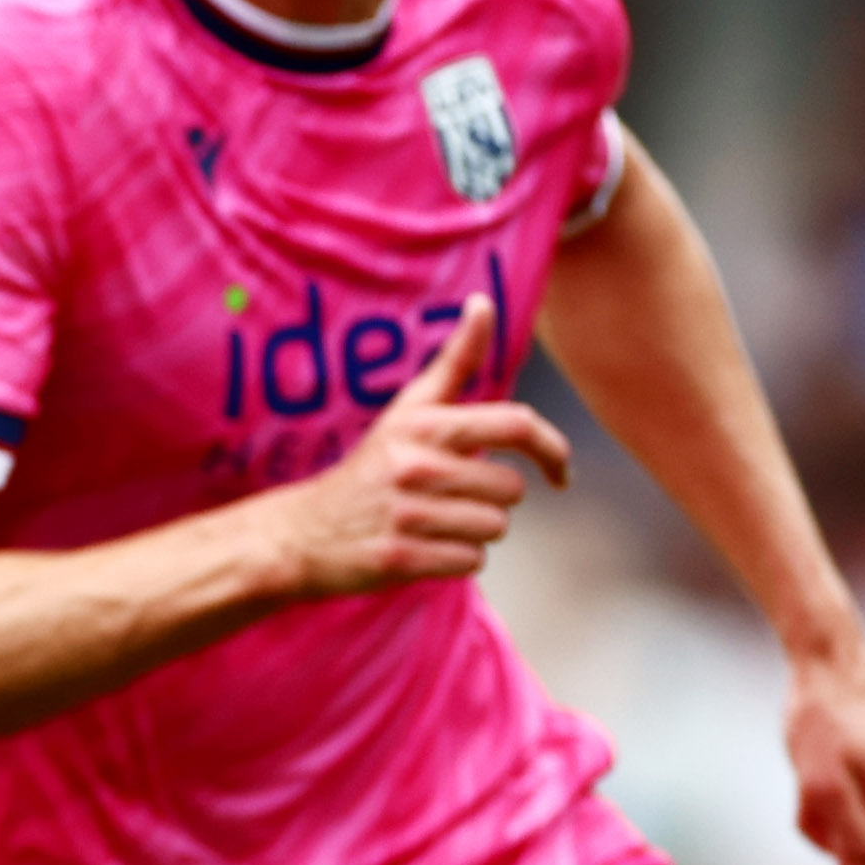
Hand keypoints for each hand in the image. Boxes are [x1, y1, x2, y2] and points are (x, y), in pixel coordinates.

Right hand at [239, 296, 576, 601]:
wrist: (302, 532)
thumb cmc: (372, 467)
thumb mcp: (408, 409)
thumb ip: (455, 360)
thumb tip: (483, 302)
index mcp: (425, 424)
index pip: (516, 424)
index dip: (553, 448)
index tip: (561, 472)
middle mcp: (416, 465)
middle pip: (511, 489)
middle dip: (494, 498)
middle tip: (454, 497)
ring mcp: (406, 513)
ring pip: (494, 528)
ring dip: (475, 530)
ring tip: (435, 522)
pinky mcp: (400, 558)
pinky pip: (470, 561)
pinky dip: (456, 559)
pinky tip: (424, 546)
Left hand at [786, 636, 864, 864]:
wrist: (831, 661)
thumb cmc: (821, 718)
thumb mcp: (819, 783)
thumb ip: (847, 832)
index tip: (831, 842)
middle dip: (843, 844)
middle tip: (817, 800)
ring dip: (834, 821)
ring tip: (817, 777)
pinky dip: (839, 805)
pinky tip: (825, 769)